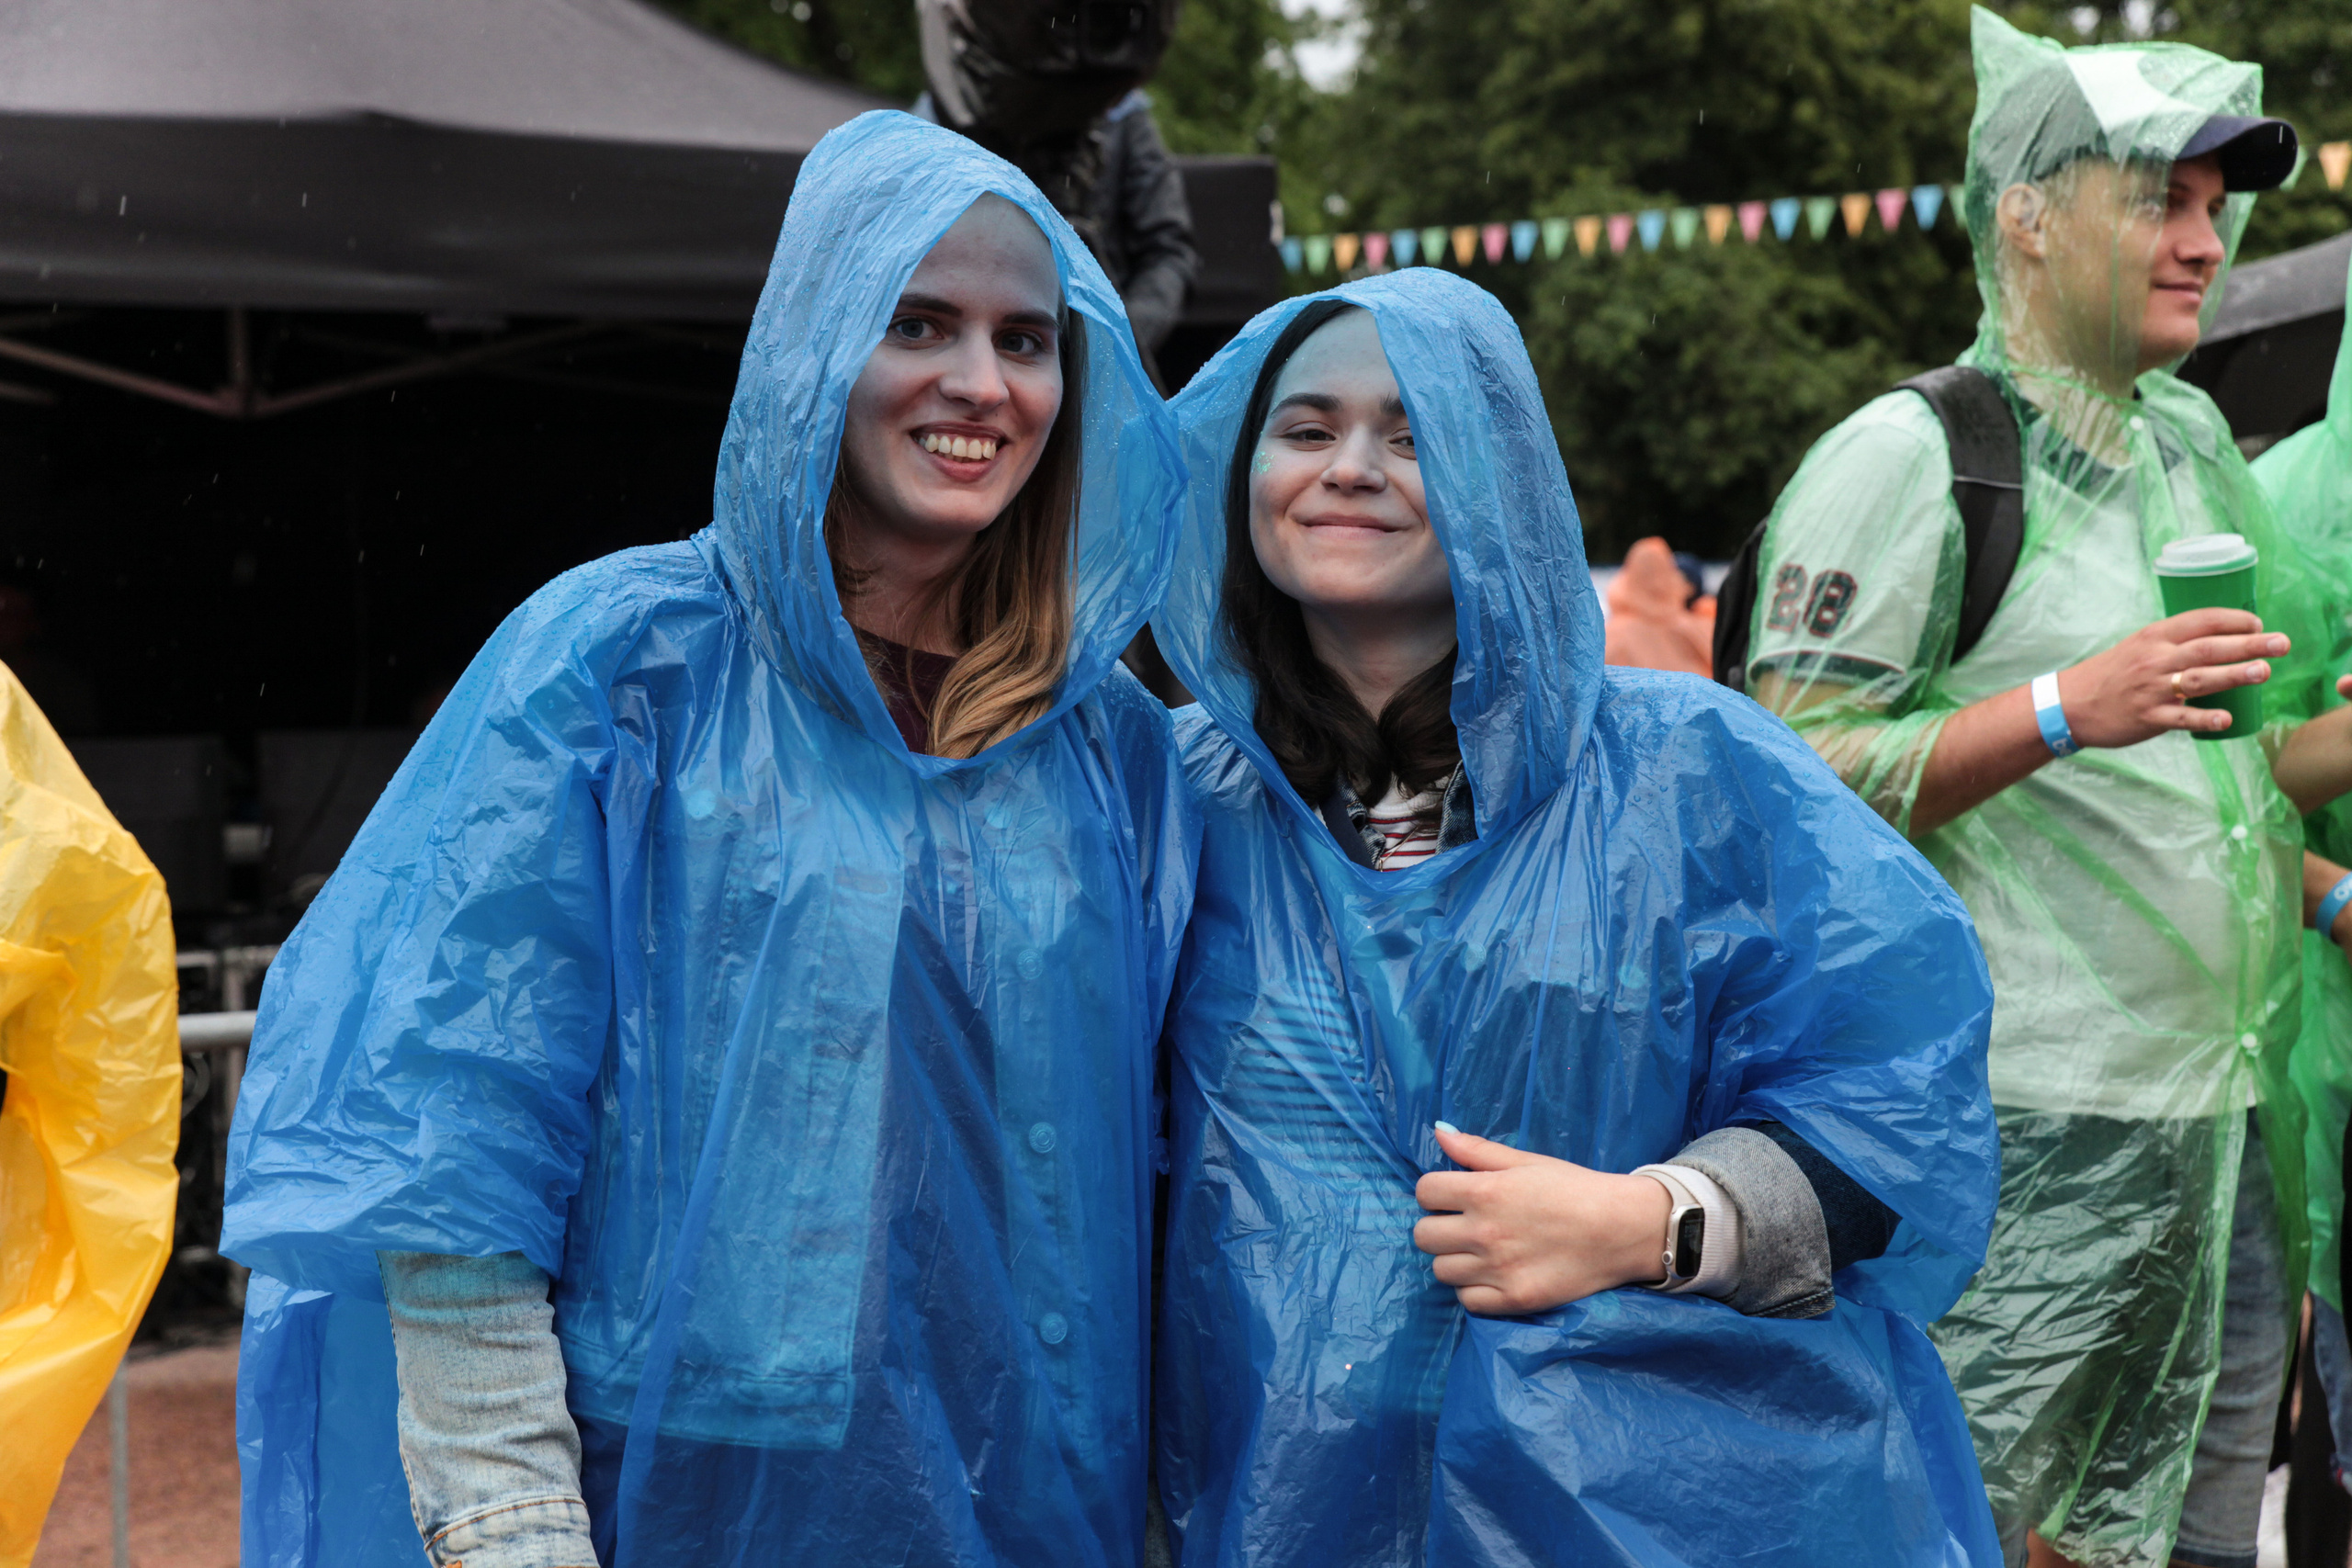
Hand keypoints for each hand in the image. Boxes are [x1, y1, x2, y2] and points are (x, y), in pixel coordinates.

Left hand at [1412, 1124, 1669, 1316]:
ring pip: (1440, 1270)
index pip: (1425, 1192)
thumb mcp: (1526, 1161)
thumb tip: (1438, 1131)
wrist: (1621, 1229)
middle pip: (1423, 1235)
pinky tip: (1492, 1276)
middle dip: (1439, 1227)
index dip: (1436, 1193)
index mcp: (1485, 1191)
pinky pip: (1467, 1300)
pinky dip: (1474, 1289)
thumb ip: (1478, 1150)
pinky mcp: (1513, 1299)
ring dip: (1454, 1260)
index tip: (1453, 1197)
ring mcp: (1497, 1269)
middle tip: (1464, 1226)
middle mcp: (1484, 1231)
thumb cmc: (1574, 1188)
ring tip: (1480, 1252)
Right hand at [2058, 609, 2286, 747]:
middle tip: (2281, 643)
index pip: (2200, 620)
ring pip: (2200, 678)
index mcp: (2154, 636)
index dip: (2233, 620)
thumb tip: (2220, 640)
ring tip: (2263, 672)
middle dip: (2248, 644)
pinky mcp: (2149, 717)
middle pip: (2209, 647)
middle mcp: (2155, 659)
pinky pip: (2182, 718)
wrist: (2070, 704)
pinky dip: (2206, 718)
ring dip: (2234, 674)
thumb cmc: (2111, 674)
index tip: (2259, 625)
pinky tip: (2227, 719)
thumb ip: (2174, 643)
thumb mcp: (2139, 647)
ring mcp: (2152, 689)